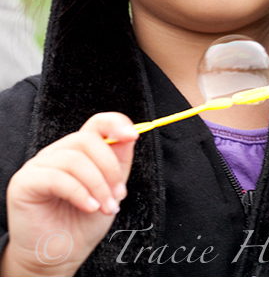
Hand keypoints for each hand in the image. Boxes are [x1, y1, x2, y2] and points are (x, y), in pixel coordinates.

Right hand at [1, 113, 137, 276]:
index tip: (133, 136)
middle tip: (118, 195)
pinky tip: (89, 207)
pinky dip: (80, 193)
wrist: (60, 255)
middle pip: (87, 140)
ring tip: (105, 207)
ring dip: (98, 186)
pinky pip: (57, 178)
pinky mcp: (25, 183)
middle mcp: (57, 153)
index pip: (96, 123)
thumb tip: (129, 136)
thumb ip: (119, 161)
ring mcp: (38, 166)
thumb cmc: (83, 223)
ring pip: (75, 160)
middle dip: (109, 169)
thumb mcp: (111, 188)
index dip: (116, 123)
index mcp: (78, 151)